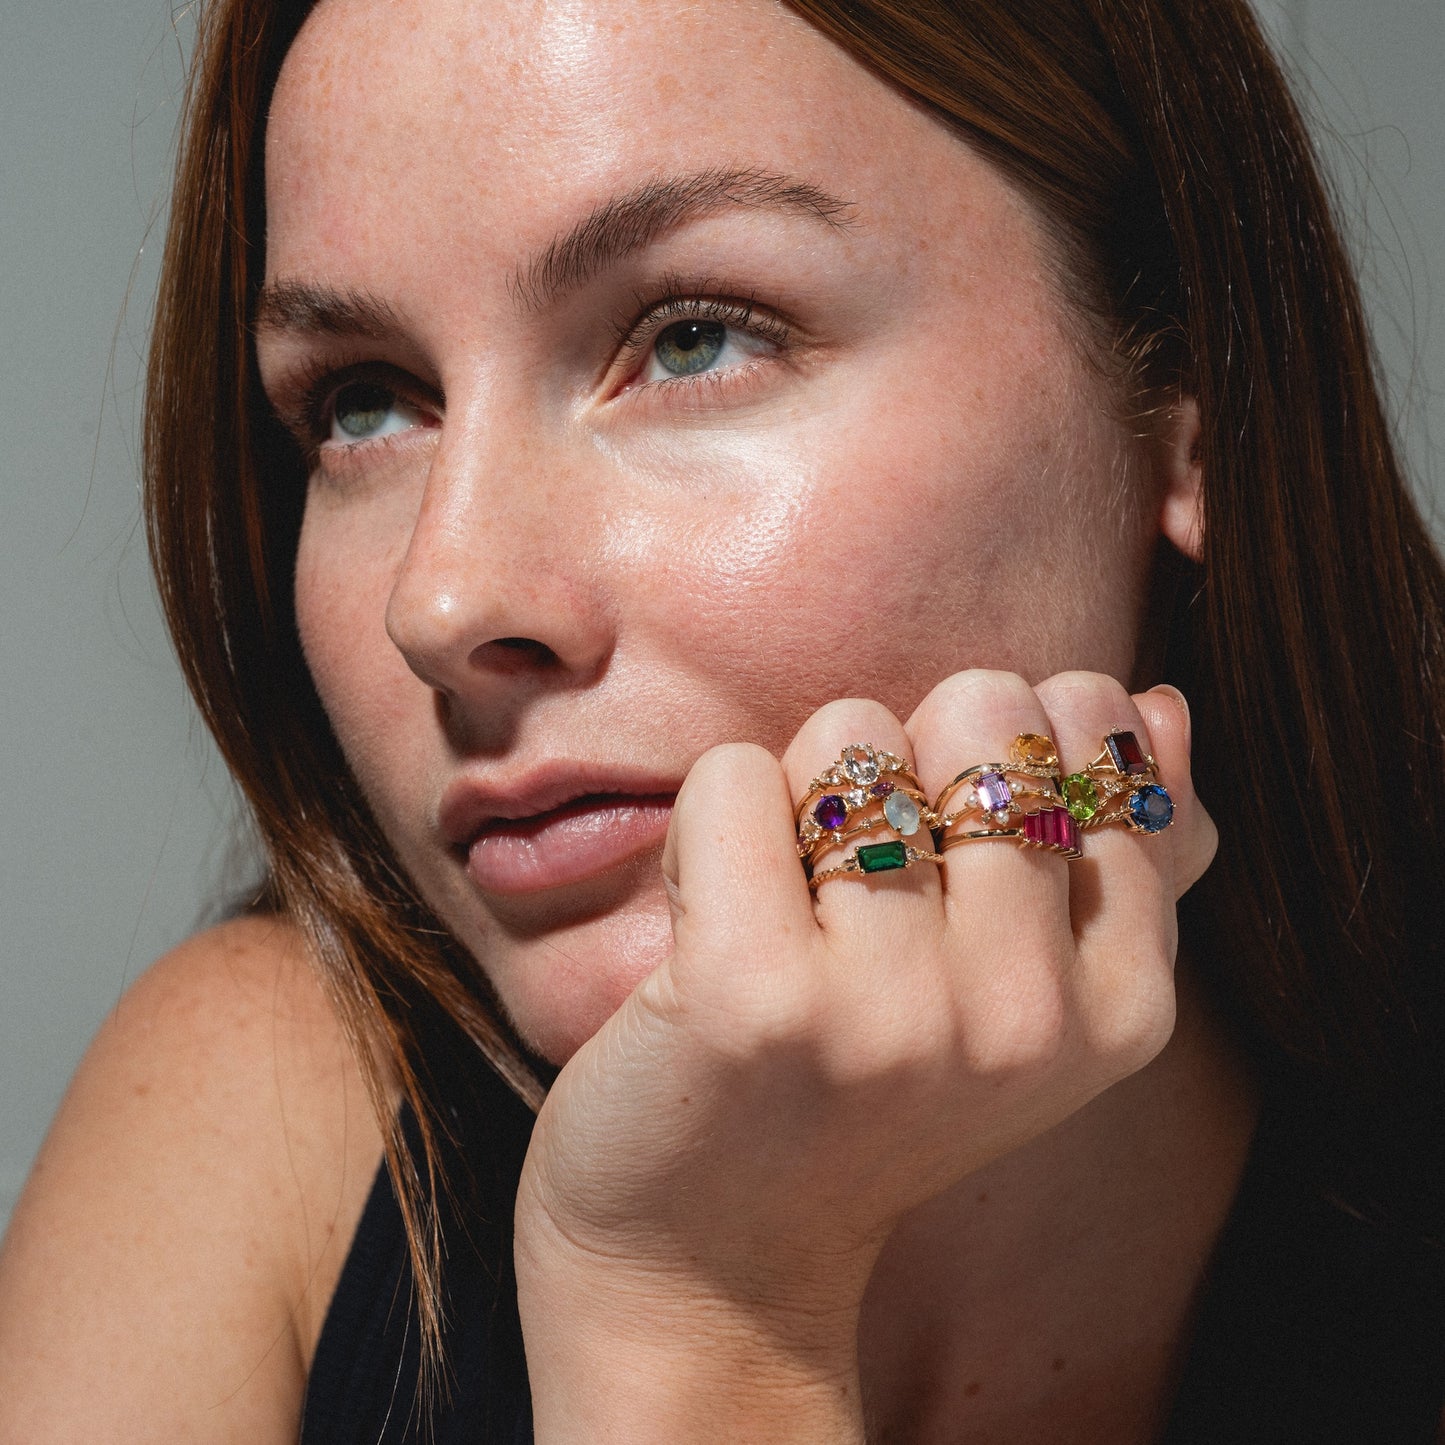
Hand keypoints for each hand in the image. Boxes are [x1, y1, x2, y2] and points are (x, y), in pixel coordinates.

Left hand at [514, 671, 1214, 1438]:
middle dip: (904, 758)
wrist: (710, 1263)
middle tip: (858, 886)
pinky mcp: (755, 993)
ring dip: (799, 797)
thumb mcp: (1020, 1000)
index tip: (948, 868)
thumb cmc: (859, 1101)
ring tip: (786, 914)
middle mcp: (1027, 1011)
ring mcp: (895, 1006)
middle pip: (983, 705)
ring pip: (853, 733)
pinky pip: (736, 776)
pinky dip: (706, 825)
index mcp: (1122, 1005)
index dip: (992, 763)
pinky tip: (708, 925)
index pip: (1097, 737)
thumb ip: (1112, 858)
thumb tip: (1158, 702)